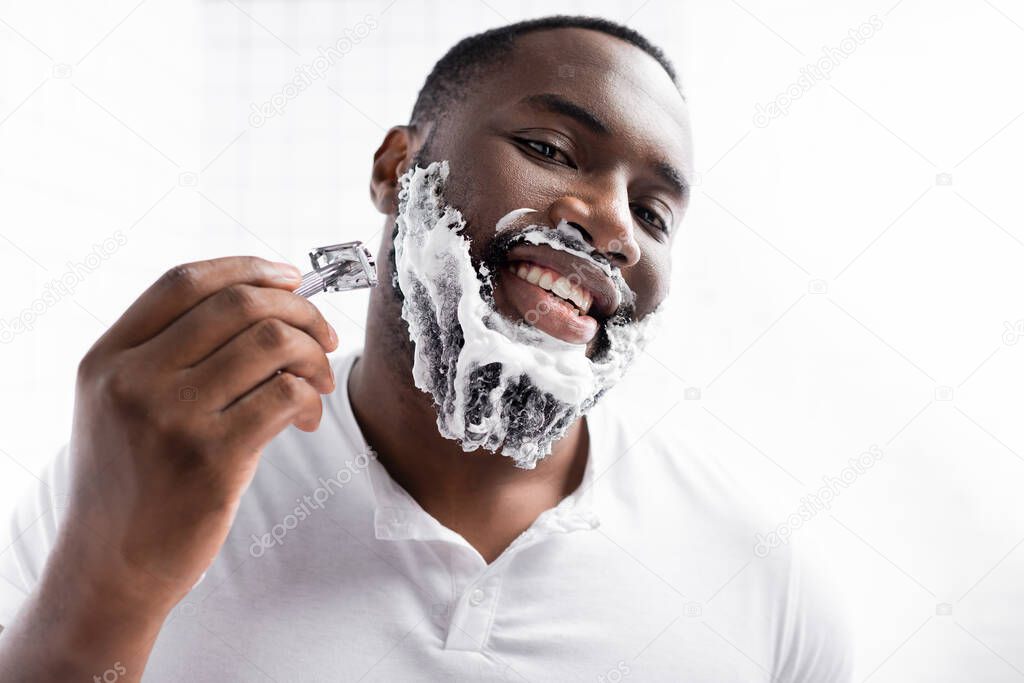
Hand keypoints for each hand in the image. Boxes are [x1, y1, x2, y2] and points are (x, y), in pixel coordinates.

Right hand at [63, 256, 337, 609]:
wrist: (111, 566)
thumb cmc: (132, 480)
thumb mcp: (121, 405)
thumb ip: (171, 354)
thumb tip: (269, 307)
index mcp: (109, 357)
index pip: (184, 281)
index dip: (248, 268)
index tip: (290, 278)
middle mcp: (134, 379)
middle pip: (239, 304)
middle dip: (301, 311)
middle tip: (324, 338)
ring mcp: (171, 417)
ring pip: (272, 342)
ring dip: (314, 356)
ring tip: (320, 382)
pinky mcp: (211, 458)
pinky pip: (287, 395)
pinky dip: (313, 398)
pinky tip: (309, 418)